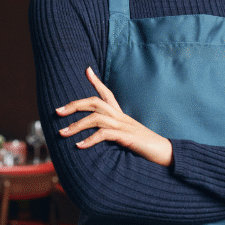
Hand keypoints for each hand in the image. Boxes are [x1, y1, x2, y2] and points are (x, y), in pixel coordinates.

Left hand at [56, 67, 173, 165]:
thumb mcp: (128, 137)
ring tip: (62, 133)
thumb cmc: (146, 148)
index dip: (96, 81)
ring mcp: (124, 126)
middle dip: (74, 105)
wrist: (167, 155)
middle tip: (57, 111)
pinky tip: (79, 146)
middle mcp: (121, 117)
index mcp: (121, 115)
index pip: (107, 93)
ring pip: (96, 118)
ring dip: (76, 125)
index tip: (86, 69)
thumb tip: (101, 136)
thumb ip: (114, 133)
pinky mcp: (127, 137)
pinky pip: (104, 134)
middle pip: (95, 102)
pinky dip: (90, 139)